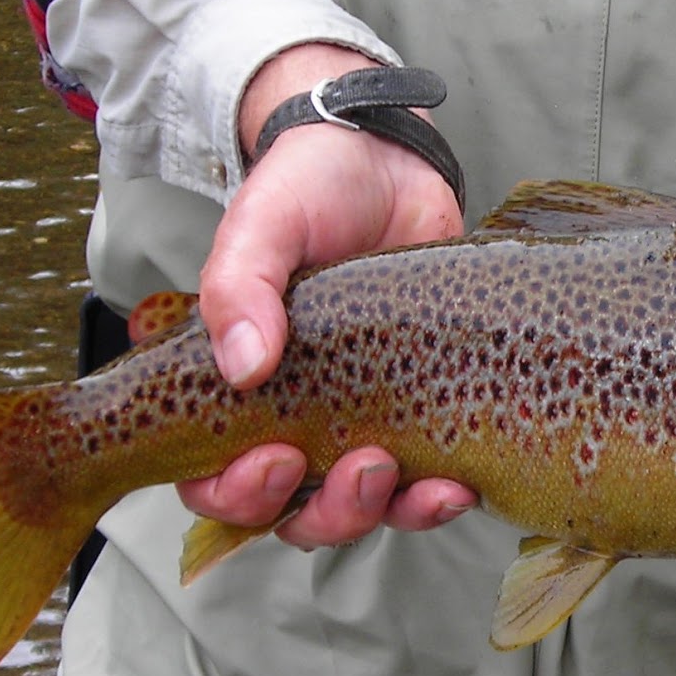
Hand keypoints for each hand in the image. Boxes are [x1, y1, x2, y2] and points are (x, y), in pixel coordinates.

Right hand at [176, 44, 476, 546]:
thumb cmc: (306, 192)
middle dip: (328, 513)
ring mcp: (364, 418)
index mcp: (237, 392)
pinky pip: (426, 480)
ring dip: (388, 512)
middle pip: (294, 514)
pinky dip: (439, 497)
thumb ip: (238, 287)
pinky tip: (460, 487)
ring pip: (363, 507)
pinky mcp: (425, 408)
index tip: (277, 461)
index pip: (215, 483)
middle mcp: (297, 420)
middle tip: (363, 468)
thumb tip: (243, 368)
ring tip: (426, 488)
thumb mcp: (262, 227)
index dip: (240, 495)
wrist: (387, 160)